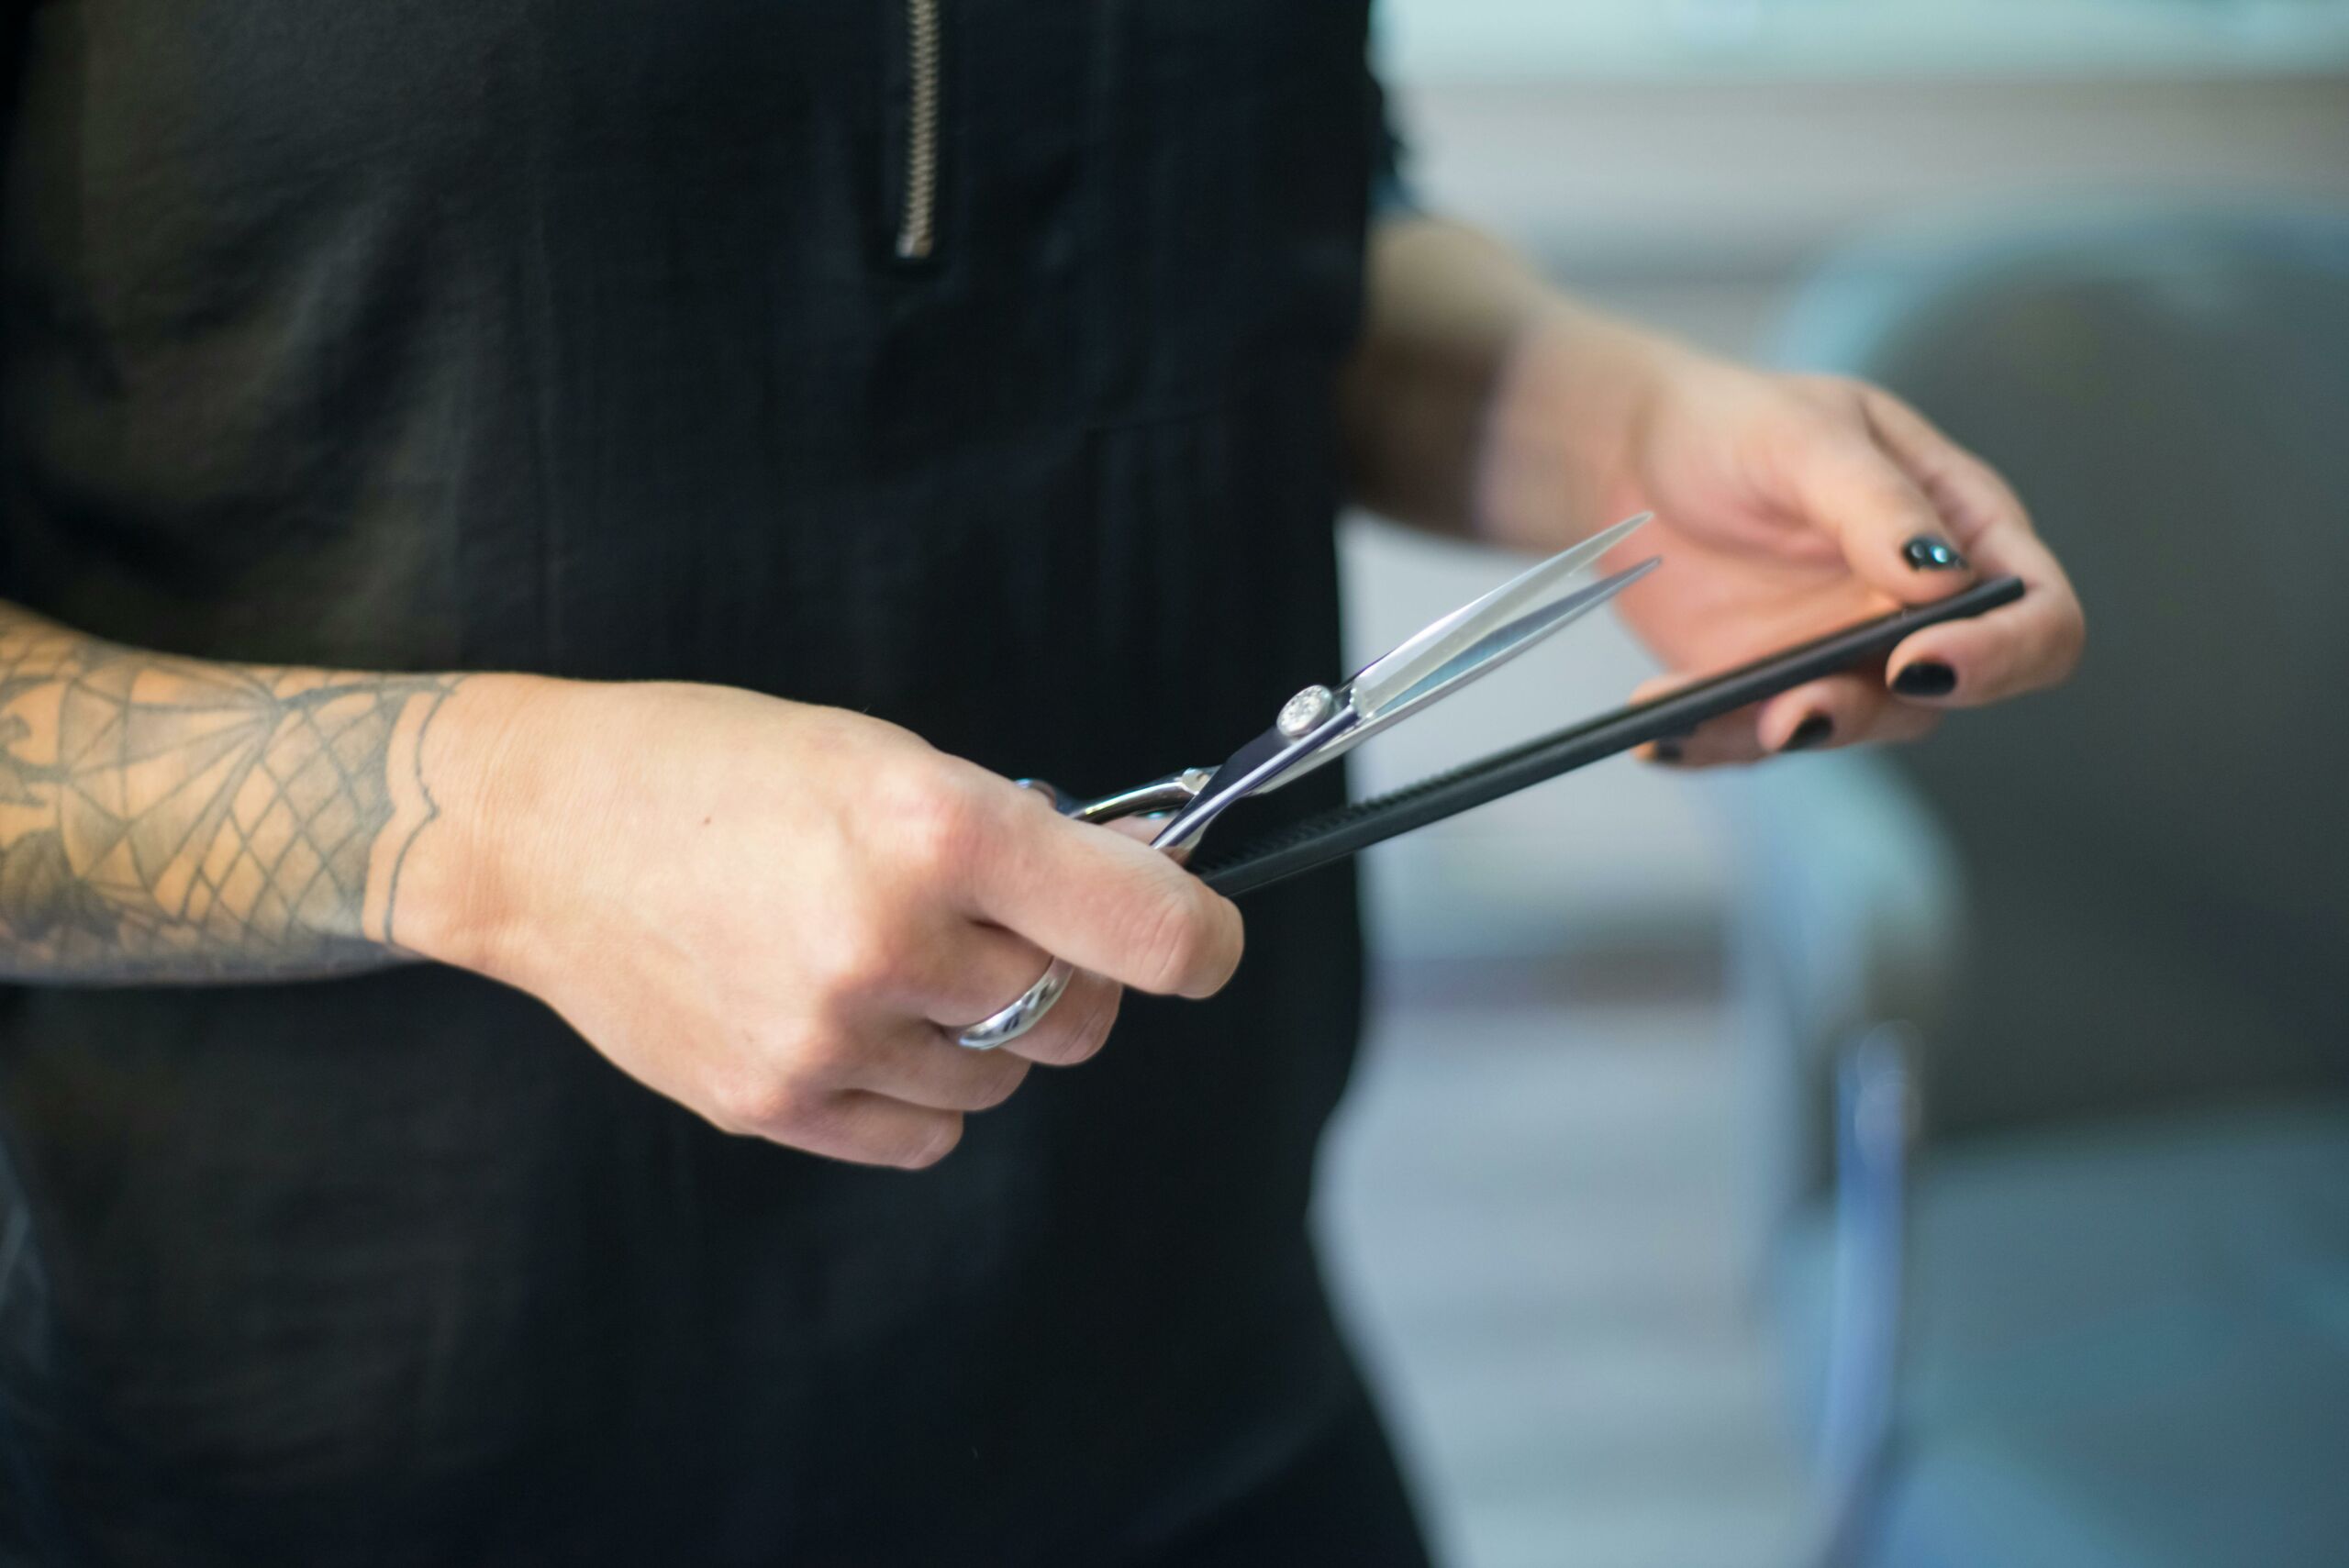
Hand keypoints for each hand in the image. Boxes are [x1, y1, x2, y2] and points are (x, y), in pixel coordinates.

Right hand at [399, 680, 1243, 1166]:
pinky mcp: (774, 1104)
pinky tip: (857, 1020)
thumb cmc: (719, 766)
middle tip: (1012, 930)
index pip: (1149, 930)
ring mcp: (829, 1036)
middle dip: (1075, 977)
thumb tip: (1143, 892)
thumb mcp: (885, 756)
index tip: (1204, 940)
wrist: (538, 829)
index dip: (1202, 938)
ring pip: (1001, 1082)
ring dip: (983, 1031)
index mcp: (937, 826)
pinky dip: (920, 1090)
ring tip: (895, 959)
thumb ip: (1015, 836)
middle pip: (1079, 1018)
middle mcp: (891, 940)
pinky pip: (923, 1137)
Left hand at [1488, 319, 2085, 761]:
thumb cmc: (1738, 424)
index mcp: (1962, 531)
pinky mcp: (1768, 688)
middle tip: (1798, 710)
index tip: (1923, 657)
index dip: (2004, 652)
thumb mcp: (1806, 438)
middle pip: (1946, 694)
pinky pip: (1752, 738)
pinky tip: (1655, 733)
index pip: (2038, 613)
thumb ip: (1874, 504)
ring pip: (1848, 726)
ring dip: (1782, 732)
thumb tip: (1941, 581)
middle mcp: (1916, 608)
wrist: (1632, 456)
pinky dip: (1705, 742)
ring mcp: (1843, 655)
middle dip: (1873, 709)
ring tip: (1696, 715)